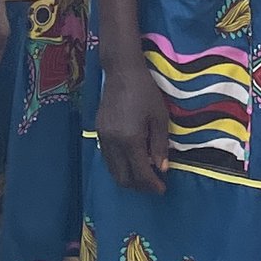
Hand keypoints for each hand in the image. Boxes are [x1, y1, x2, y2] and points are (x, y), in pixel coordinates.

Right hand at [94, 54, 172, 192]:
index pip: (140, 173)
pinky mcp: (98, 132)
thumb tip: (161, 169)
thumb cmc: (145, 91)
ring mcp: (103, 138)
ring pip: (113, 171)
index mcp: (130, 139)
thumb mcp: (160, 117)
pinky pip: (107, 159)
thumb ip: (160, 145)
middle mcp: (113, 143)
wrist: (121, 71)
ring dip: (128, 178)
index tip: (162, 189)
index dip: (152, 185)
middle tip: (153, 184)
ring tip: (143, 175)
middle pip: (123, 178)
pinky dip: (119, 167)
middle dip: (139, 186)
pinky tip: (131, 161)